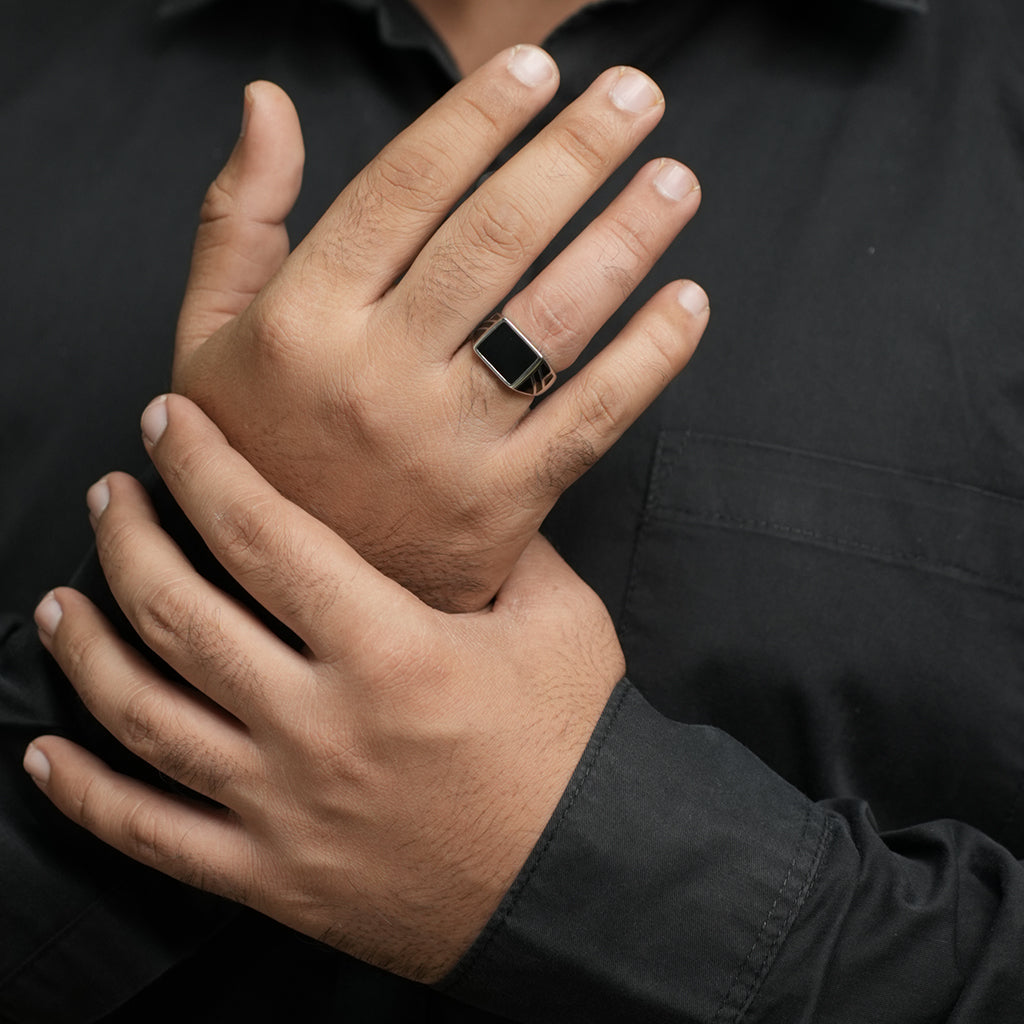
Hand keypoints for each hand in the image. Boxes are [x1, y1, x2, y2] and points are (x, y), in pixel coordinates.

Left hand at [24, 396, 624, 982]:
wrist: (580, 878)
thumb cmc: (573, 744)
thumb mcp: (560, 620)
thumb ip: (500, 548)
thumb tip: (451, 499)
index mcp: (389, 650)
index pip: (263, 535)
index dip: (203, 468)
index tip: (166, 425)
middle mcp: (318, 725)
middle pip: (181, 614)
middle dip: (128, 540)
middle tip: (108, 496)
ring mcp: (284, 806)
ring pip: (145, 718)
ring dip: (85, 649)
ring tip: (58, 602)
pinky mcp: (272, 874)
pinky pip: (153, 837)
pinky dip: (88, 796)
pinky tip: (47, 757)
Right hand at [173, 48, 706, 610]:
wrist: (283, 593)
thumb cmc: (252, 449)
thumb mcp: (209, 335)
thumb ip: (236, 217)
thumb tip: (268, 102)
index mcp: (303, 320)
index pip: (404, 189)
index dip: (479, 118)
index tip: (537, 69)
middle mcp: (376, 378)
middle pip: (495, 238)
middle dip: (577, 152)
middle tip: (637, 96)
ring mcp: (447, 445)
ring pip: (554, 321)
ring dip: (628, 238)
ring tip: (675, 180)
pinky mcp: (504, 503)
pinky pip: (594, 418)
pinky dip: (652, 357)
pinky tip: (689, 301)